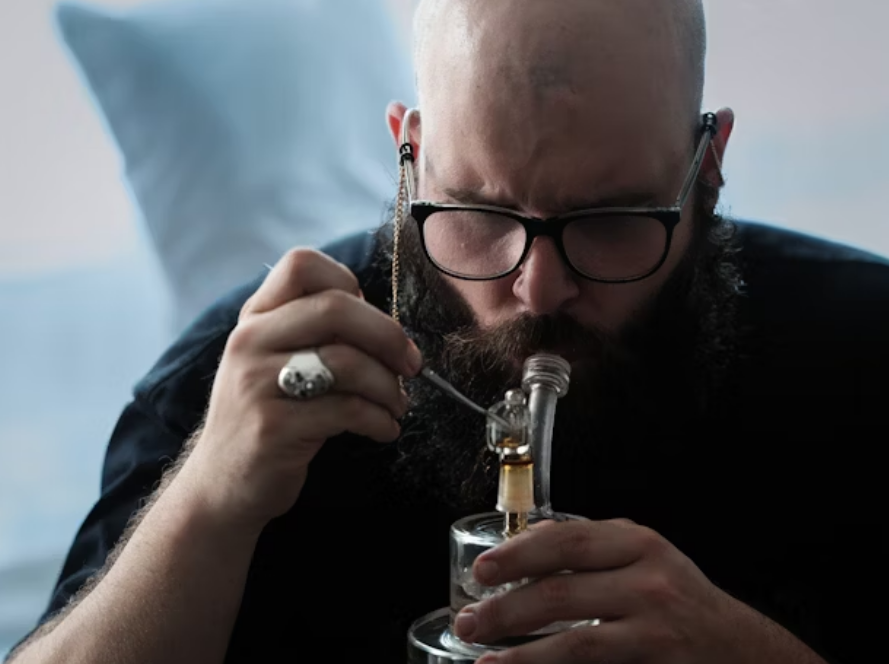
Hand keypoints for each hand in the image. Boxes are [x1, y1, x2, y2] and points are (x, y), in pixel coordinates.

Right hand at [180, 249, 422, 528]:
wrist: (220, 487)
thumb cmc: (267, 416)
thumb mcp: (274, 362)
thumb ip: (314, 333)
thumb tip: (386, 327)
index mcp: (255, 318)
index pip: (302, 265)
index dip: (348, 282)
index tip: (372, 319)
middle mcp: (249, 341)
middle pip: (336, 308)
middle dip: (389, 336)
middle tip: (412, 364)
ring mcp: (256, 384)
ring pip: (347, 362)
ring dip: (389, 386)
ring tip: (397, 405)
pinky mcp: (273, 428)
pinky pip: (346, 410)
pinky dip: (380, 419)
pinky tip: (385, 429)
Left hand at [453, 519, 817, 663]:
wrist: (741, 649)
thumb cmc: (679, 601)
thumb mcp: (643, 559)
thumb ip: (591, 550)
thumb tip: (524, 546)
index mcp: (637, 542)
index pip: (565, 540)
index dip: (517, 555)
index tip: (482, 570)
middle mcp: (648, 577)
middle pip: (559, 589)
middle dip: (504, 607)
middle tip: (468, 620)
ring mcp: (654, 623)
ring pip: (572, 636)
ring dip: (518, 649)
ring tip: (482, 654)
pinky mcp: (655, 657)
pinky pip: (588, 662)